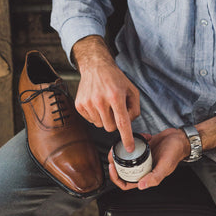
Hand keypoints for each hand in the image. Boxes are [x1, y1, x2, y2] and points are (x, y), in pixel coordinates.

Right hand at [72, 36, 139, 151]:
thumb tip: (129, 124)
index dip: (126, 137)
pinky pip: (90, 120)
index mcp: (115, 96)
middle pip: (110, 127)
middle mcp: (100, 100)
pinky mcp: (79, 105)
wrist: (95, 67)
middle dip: (115, 122)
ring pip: (100, 125)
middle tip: (114, 109)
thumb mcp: (132, 90)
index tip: (129, 148)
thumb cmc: (115, 78)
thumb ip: (135, 108)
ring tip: (105, 103)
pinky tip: (96, 103)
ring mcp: (87, 103)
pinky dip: (95, 115)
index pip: (122, 123)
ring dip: (104, 118)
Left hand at [108, 128, 190, 189]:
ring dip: (119, 151)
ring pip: (125, 156)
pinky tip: (139, 137)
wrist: (180, 138)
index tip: (111, 166)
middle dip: (114, 162)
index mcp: (146, 175)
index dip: (116, 178)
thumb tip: (141, 186)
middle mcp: (142, 167)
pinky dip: (132, 140)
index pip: (126, 183)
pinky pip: (132, 144)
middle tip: (111, 153)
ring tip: (118, 144)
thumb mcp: (165, 166)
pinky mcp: (142, 146)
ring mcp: (141, 156)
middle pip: (122, 168)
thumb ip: (154, 177)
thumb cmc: (175, 153)